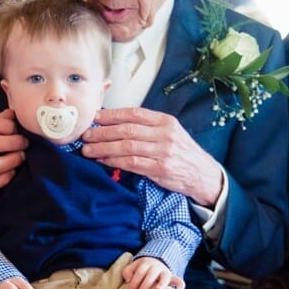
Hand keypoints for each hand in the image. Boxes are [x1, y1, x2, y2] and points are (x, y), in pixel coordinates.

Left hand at [81, 108, 222, 206]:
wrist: (203, 174)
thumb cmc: (183, 153)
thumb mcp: (171, 133)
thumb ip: (148, 127)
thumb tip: (116, 124)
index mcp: (166, 122)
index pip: (134, 114)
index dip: (112, 115)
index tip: (94, 117)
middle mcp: (165, 135)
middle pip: (127, 130)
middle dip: (102, 132)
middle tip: (85, 135)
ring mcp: (163, 152)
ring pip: (126, 147)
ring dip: (103, 148)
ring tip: (88, 150)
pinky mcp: (160, 169)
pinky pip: (131, 163)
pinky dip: (113, 162)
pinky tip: (102, 161)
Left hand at [122, 256, 184, 288]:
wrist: (155, 262)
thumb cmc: (140, 269)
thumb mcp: (133, 267)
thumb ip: (127, 272)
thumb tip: (128, 279)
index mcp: (145, 263)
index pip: (140, 272)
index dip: (134, 282)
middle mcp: (156, 267)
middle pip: (151, 274)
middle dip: (146, 284)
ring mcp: (165, 272)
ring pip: (165, 276)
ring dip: (162, 283)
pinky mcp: (173, 278)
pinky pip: (179, 281)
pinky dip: (179, 286)